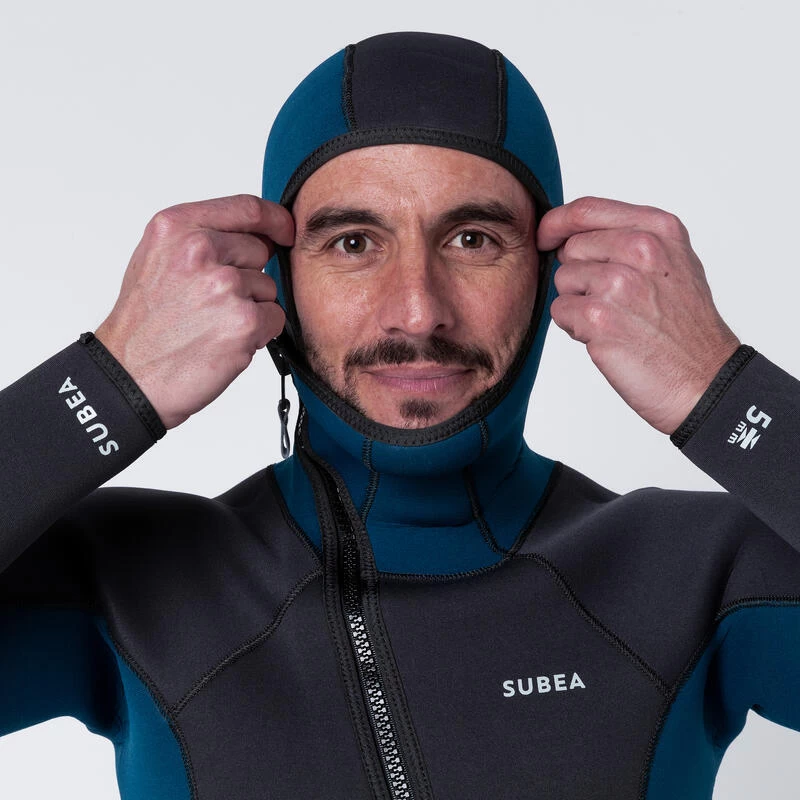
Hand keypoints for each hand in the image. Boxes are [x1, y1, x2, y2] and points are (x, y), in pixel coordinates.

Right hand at [95, 194, 293, 429]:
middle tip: (211, 303)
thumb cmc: (145, 324)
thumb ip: (205, 236)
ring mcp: (223, 285)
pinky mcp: (244, 321)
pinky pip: (275, 317)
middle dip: (249, 276)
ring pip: (269, 287)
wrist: (130, 376)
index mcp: (177, 227)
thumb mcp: (158, 258)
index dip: (274, 219)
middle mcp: (199, 250)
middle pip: (261, 250)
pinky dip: (259, 333)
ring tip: (212, 324)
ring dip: (252, 308)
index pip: (247, 207)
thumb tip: (260, 232)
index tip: (285, 230)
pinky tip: (225, 340)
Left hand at [537, 197, 740, 434]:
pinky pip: (560, 310)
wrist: (704, 379)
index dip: (557, 223)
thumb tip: (571, 233)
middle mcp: (641, 249)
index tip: (546, 236)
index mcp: (659, 229)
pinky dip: (575, 327)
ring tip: (616, 320)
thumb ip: (628, 239)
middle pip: (570, 247)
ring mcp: (619, 283)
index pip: (587, 209)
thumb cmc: (685, 329)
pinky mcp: (599, 317)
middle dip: (579, 274)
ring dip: (578, 303)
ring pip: (563, 280)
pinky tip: (608, 337)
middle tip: (614, 301)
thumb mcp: (673, 263)